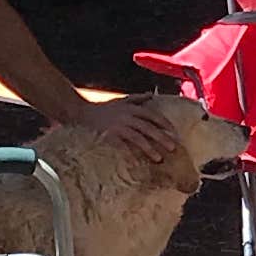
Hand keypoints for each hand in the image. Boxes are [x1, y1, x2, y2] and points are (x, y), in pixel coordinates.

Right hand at [79, 89, 195, 180]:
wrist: (82, 112)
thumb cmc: (103, 108)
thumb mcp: (121, 100)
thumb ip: (137, 98)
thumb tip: (151, 94)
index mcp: (132, 107)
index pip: (152, 115)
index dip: (164, 123)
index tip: (173, 132)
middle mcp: (128, 115)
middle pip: (149, 127)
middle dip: (162, 137)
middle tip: (173, 147)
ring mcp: (119, 125)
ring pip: (139, 137)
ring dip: (150, 148)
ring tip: (160, 158)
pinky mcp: (111, 134)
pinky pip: (125, 145)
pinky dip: (133, 152)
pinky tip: (140, 160)